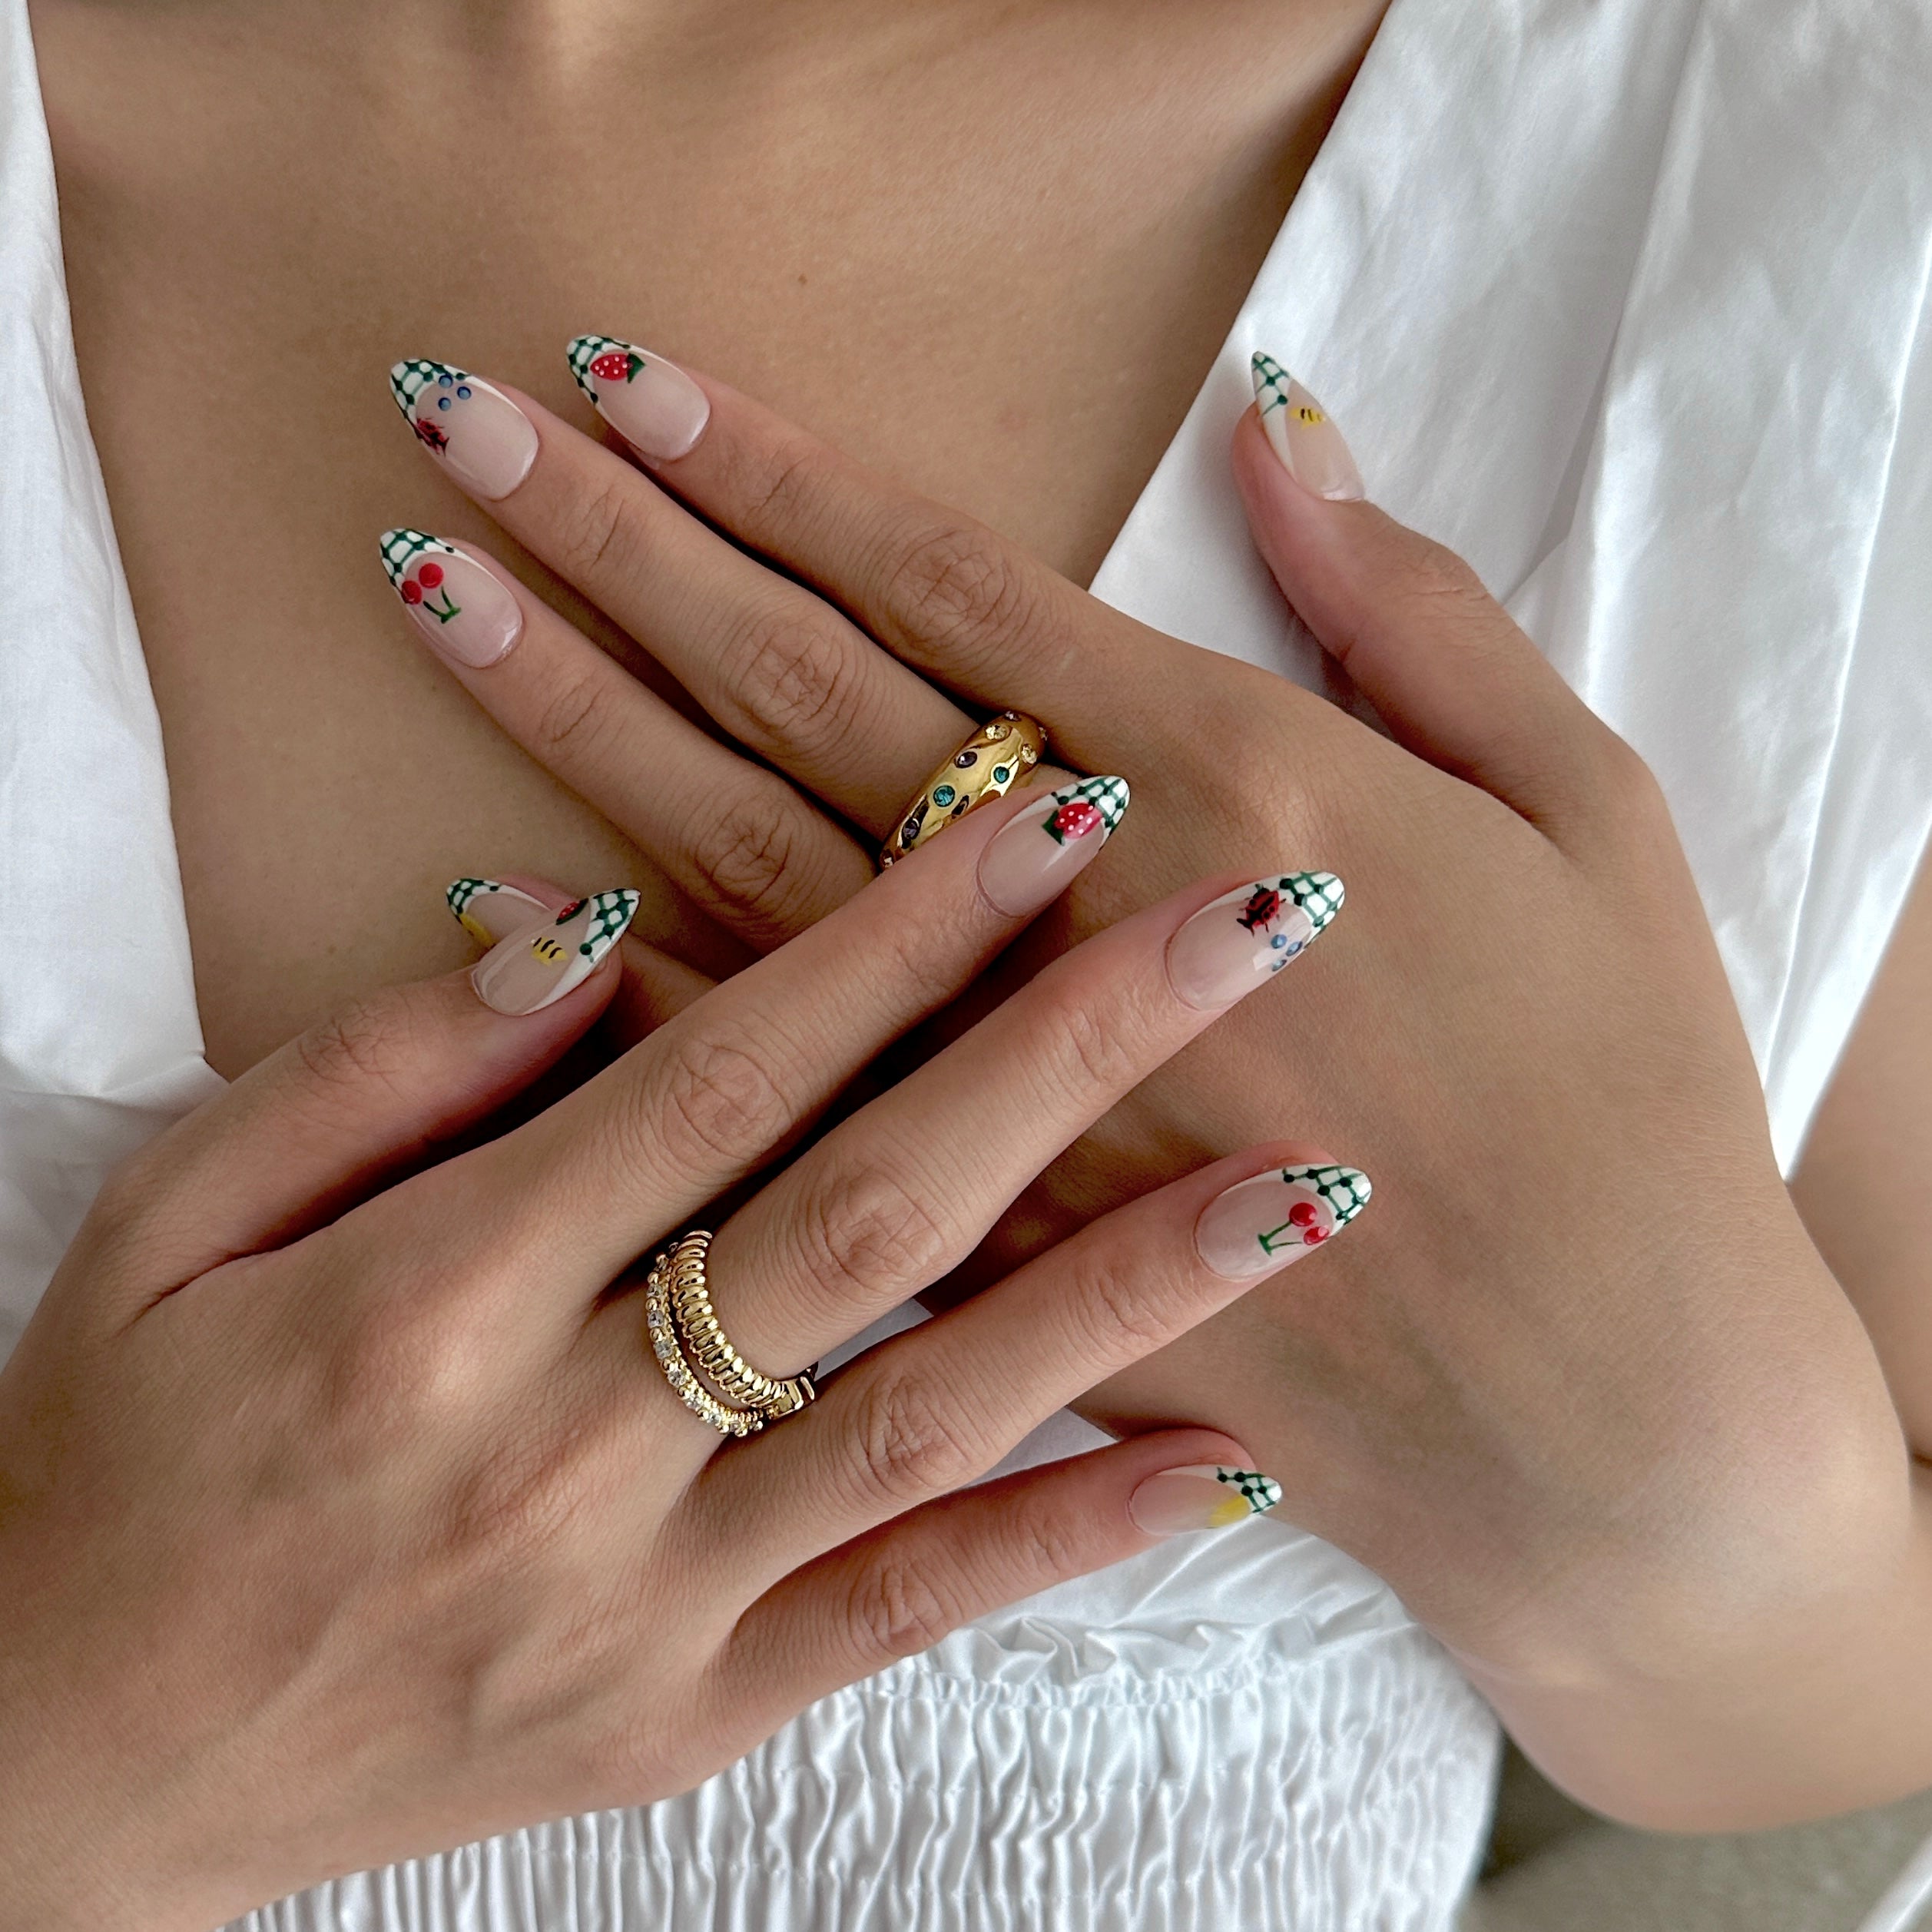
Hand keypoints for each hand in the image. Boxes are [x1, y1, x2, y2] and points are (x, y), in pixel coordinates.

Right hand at [0, 792, 1346, 1930]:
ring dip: (1137, 1287)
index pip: (727, 1066)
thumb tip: (580, 927)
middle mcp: (565, 1443)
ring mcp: (644, 1599)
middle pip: (875, 1208)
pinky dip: (1068, 1538)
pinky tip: (1221, 1464)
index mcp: (436, 1288)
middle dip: (1079, 1049)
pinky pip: (907, 1616)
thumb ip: (381, 1064)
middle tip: (1257, 923)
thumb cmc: (114, 1440)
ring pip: (933, 1412)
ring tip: (1314, 1178)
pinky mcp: (685, 1720)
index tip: (1056, 808)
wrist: (55, 1753)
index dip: (905, 928)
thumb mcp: (175, 1215)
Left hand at [381, 345, 1912, 1824]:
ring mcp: (999, 1074)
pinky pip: (771, 1099)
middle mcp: (1078, 913)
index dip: (781, 472)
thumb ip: (1419, 616)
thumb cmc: (1622, 1096)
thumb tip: (1285, 434)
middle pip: (805, 695)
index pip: (947, 587)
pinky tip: (504, 918)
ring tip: (442, 598)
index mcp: (1233, 782)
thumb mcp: (1588, 810)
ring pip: (744, 867)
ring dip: (582, 723)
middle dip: (630, 550)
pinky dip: (638, 1005)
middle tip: (470, 431)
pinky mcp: (971, 1222)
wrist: (1603, 1406)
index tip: (634, 383)